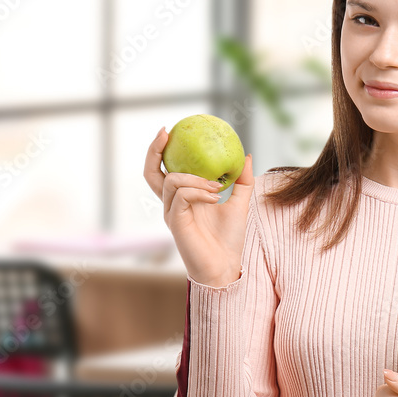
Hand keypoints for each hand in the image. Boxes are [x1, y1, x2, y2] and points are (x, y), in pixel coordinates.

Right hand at [143, 127, 253, 286]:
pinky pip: (182, 197)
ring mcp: (171, 214)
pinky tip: (215, 197)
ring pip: (172, 182)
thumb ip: (242, 181)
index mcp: (182, 199)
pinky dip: (198, 192)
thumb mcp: (240, 204)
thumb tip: (246, 155)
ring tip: (216, 187)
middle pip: (151, 173)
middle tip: (167, 133)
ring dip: (195, 178)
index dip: (160, 150)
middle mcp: (171, 204)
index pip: (164, 170)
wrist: (226, 266)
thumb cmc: (229, 239)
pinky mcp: (175, 223)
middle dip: (154, 151)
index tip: (170, 130)